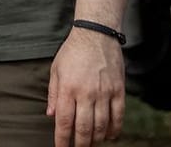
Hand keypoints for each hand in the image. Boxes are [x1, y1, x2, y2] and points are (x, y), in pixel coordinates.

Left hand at [48, 27, 124, 145]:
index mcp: (68, 88)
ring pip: (102, 125)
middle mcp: (86, 93)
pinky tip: (110, 136)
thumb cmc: (72, 52)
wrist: (96, 34)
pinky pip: (118, 116)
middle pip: (84, 128)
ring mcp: (104, 93)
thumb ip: (54, 94)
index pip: (64, 121)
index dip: (62, 139)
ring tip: (92, 143)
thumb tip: (51, 115)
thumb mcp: (56, 70)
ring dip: (97, 139)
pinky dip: (115, 129)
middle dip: (80, 143)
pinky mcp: (119, 90)